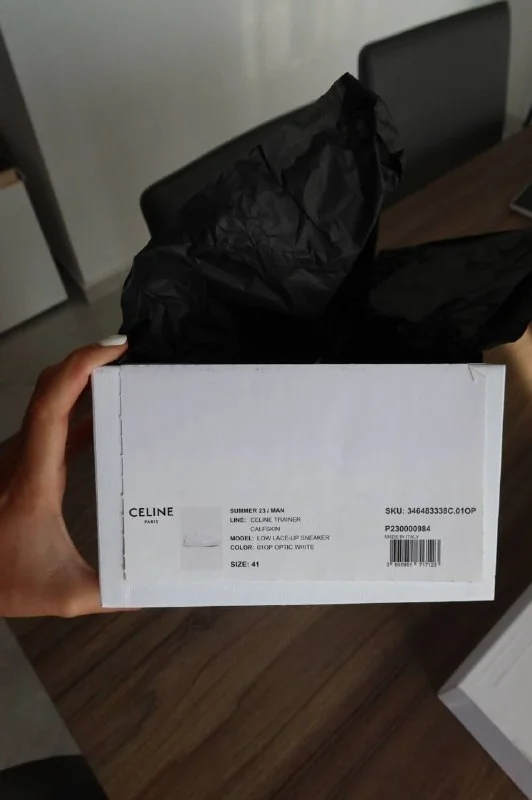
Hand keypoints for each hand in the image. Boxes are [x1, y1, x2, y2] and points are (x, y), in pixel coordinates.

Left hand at [0, 338, 126, 617]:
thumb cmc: (3, 579)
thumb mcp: (62, 595)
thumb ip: (111, 593)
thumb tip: (155, 588)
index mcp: (35, 477)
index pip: (53, 405)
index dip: (81, 368)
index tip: (114, 350)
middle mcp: (24, 456)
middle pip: (50, 388)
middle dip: (87, 361)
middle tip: (130, 353)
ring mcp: (20, 456)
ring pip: (47, 400)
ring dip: (81, 379)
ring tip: (123, 375)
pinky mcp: (22, 463)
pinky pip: (50, 422)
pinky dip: (77, 408)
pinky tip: (103, 414)